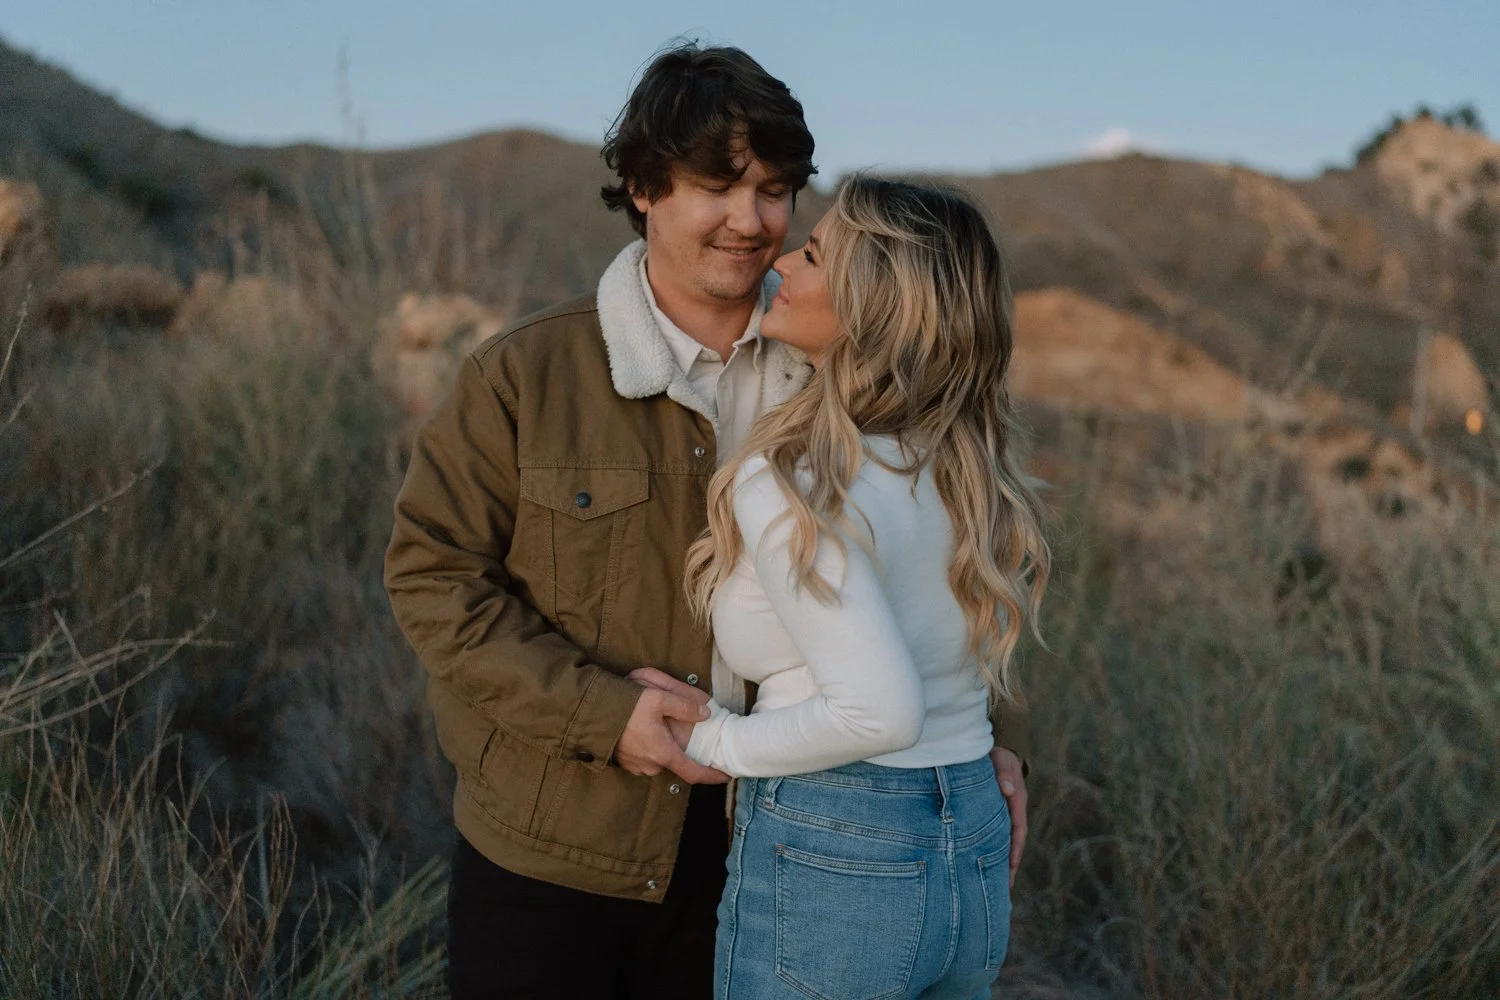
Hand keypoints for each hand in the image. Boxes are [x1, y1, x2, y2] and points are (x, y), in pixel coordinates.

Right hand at [615, 672, 726, 784]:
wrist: (590, 713)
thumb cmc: (624, 706)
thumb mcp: (659, 699)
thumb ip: (685, 706)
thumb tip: (705, 713)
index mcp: (663, 753)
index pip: (694, 773)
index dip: (712, 776)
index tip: (725, 776)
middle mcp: (650, 765)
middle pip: (674, 761)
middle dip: (678, 749)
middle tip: (675, 729)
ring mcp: (635, 766)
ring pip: (658, 759)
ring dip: (660, 747)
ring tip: (654, 725)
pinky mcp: (623, 762)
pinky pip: (643, 758)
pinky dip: (647, 747)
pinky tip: (641, 730)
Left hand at [990, 746, 1027, 888]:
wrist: (992, 751)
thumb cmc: (997, 756)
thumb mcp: (1001, 761)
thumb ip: (1004, 773)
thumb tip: (1008, 790)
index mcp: (1017, 801)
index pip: (1018, 828)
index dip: (1015, 848)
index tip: (1011, 866)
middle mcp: (1012, 811)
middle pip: (1012, 842)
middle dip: (1009, 864)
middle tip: (1005, 888)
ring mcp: (1003, 814)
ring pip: (1002, 841)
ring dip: (999, 861)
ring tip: (994, 885)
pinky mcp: (992, 815)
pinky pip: (992, 835)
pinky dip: (990, 849)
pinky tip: (979, 863)